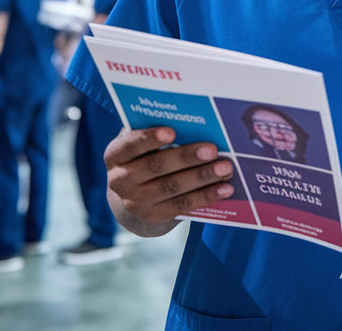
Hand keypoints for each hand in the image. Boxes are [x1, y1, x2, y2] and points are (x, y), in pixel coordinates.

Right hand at [104, 126, 235, 236]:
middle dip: (187, 157)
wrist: (133, 203)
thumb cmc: (144, 160)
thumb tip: (192, 123)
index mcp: (115, 155)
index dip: (149, 138)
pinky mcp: (153, 217)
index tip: (172, 131)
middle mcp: (120, 180)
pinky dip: (206, 196)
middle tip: (213, 149)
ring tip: (226, 168)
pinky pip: (182, 205)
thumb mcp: (140, 147)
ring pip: (172, 187)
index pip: (129, 145)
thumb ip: (155, 134)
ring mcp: (135, 202)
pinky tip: (225, 189)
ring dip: (202, 177)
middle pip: (156, 166)